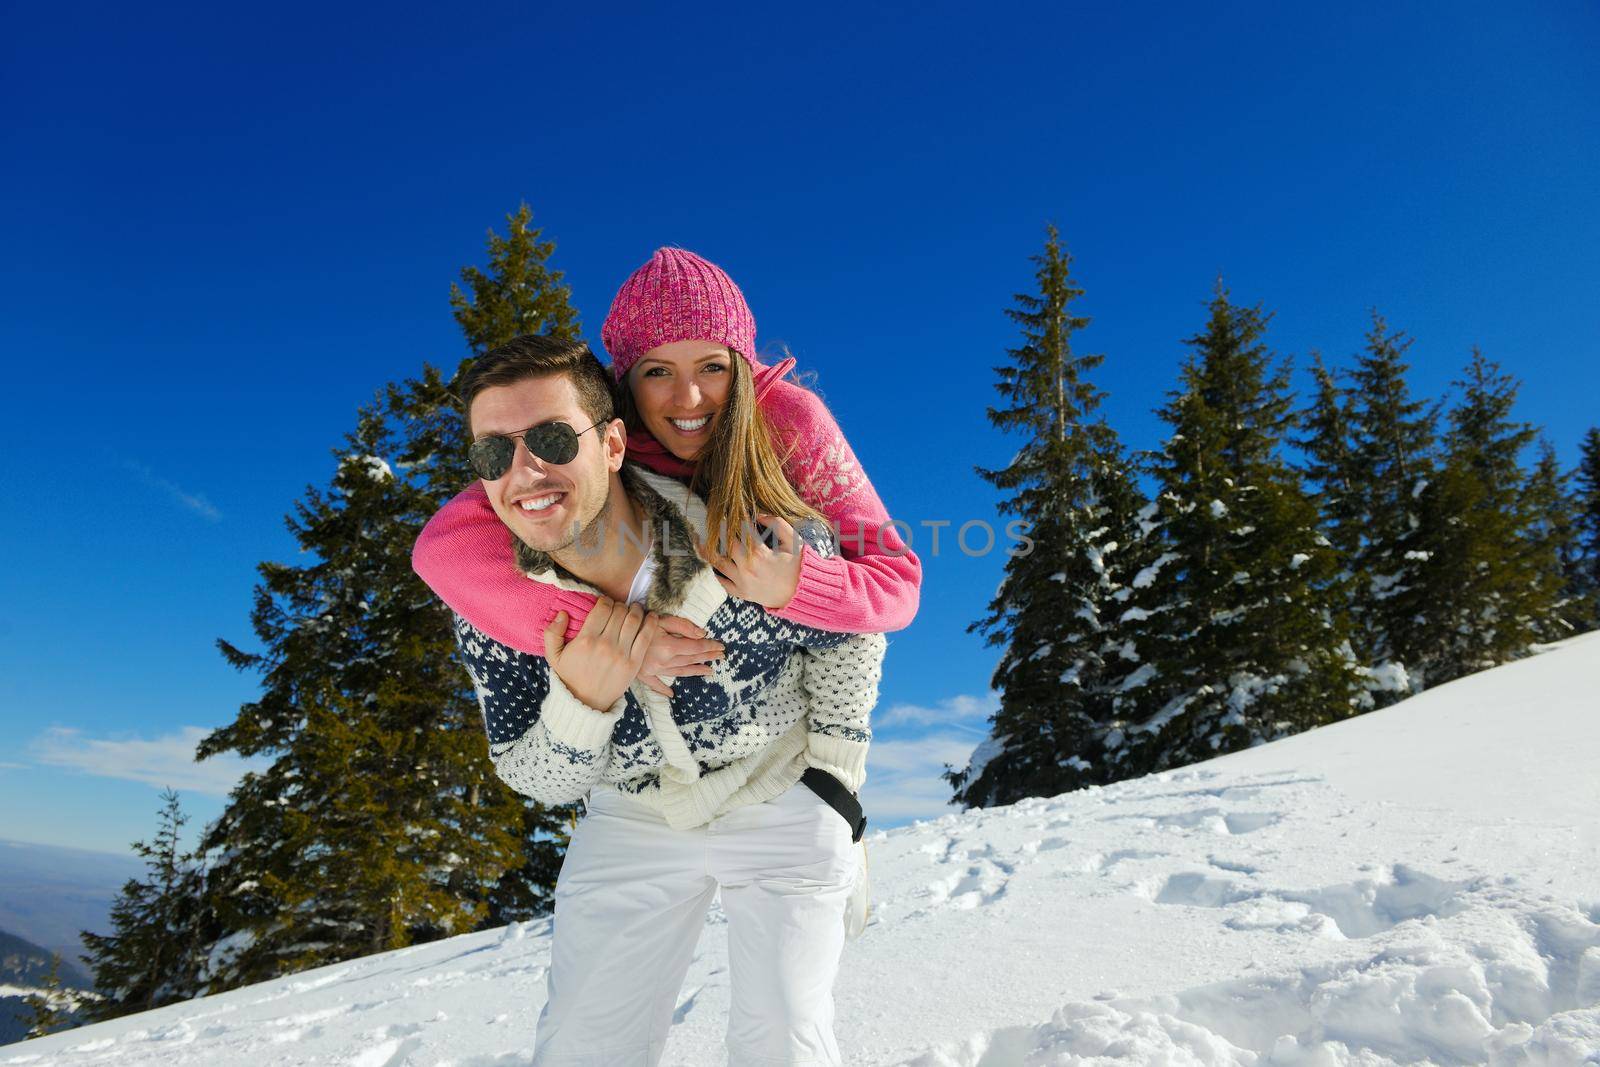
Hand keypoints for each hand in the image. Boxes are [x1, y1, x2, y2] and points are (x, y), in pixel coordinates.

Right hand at [545, 596, 658, 711]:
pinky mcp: (634, 663)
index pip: (602, 608)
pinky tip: (652, 616)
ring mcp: (621, 654)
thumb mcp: (553, 656)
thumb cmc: (570, 677)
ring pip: (633, 620)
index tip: (606, 603)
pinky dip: (651, 623)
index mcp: (585, 640)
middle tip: (620, 607)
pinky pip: (646, 637)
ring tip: (635, 608)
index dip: (606, 600)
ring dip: (636, 610)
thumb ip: (552, 633)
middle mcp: (604, 644)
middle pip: (619, 612)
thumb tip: (562, 613)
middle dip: (620, 605)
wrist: (586, 702)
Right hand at [635, 615, 725, 696]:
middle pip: (691, 659)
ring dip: (695, 671)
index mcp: (670, 647)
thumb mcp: (660, 619)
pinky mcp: (642, 675)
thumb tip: (702, 634)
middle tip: (721, 657)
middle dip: (707, 657)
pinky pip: (655, 685)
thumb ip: (682, 626)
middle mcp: (664, 661)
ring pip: (680, 672)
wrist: (611, 636)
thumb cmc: (636, 623)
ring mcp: (653, 670)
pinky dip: (663, 690)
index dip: (710, 646)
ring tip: (708, 671)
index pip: (696, 647)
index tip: (721, 646)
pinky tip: (671, 695)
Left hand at [700, 514, 802, 608]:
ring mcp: (742, 582)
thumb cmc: (798, 565)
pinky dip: (717, 572)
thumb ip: (778, 524)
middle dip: (719, 532)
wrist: (801, 594)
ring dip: (709, 551)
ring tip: (699, 541)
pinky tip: (713, 563)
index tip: (731, 512)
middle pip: (725, 545)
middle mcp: (747, 568)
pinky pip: (722, 582)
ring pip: (718, 564)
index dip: (736, 520)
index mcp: (760, 554)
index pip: (741, 531)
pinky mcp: (741, 593)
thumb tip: (760, 514)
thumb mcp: (793, 541)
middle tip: (712, 522)